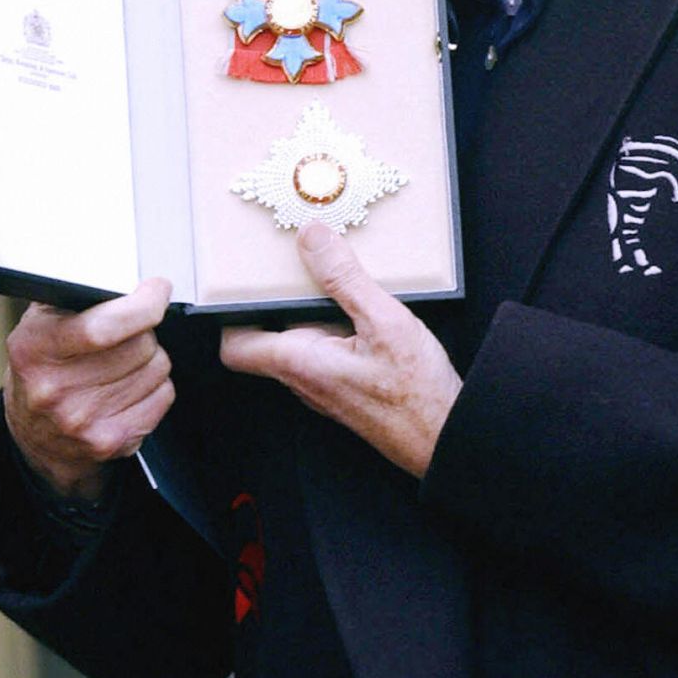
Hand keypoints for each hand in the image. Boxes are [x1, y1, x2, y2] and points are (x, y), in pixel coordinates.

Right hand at [3, 278, 174, 501]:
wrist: (33, 432)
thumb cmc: (43, 366)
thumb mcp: (41, 321)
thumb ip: (78, 297)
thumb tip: (130, 280)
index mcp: (35, 349)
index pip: (105, 326)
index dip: (143, 304)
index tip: (156, 290)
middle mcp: (55, 389)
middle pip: (141, 344)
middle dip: (144, 332)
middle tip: (126, 336)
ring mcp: (82, 420)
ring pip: (157, 369)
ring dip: (149, 360)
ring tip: (121, 364)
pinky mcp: (108, 442)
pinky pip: (163, 396)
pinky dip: (155, 388)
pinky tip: (128, 388)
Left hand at [220, 224, 461, 477]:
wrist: (445, 438)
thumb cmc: (414, 394)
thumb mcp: (383, 320)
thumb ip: (344, 278)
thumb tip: (312, 239)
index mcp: (299, 364)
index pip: (236, 347)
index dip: (233, 314)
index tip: (250, 281)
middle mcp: (305, 381)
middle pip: (270, 338)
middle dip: (282, 301)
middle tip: (302, 267)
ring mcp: (326, 389)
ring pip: (301, 346)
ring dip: (312, 314)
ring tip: (338, 282)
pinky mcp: (347, 390)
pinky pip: (327, 354)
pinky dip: (336, 328)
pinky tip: (366, 313)